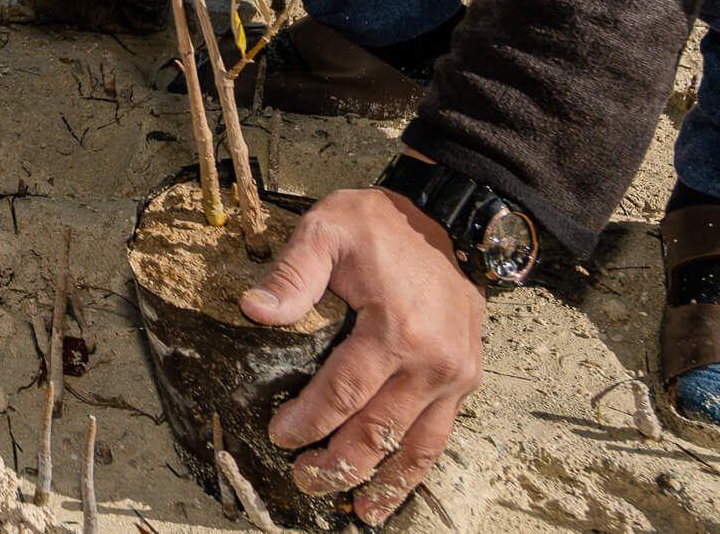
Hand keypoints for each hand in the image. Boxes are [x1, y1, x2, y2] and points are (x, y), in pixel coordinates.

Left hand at [241, 187, 484, 524]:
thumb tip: (253, 310)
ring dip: (385, 482)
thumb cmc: (375, 225)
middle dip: (339, 463)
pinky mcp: (467, 377)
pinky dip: (417, 466)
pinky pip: (441, 434)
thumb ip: (291, 274)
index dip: (309, 422)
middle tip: (303, 478)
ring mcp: (456, 374)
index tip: (279, 436)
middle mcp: (432, 361)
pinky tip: (394, 488)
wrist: (439, 216)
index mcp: (395, 329)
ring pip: (418, 446)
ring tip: (356, 509)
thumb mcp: (325, 230)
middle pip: (379, 430)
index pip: (344, 394)